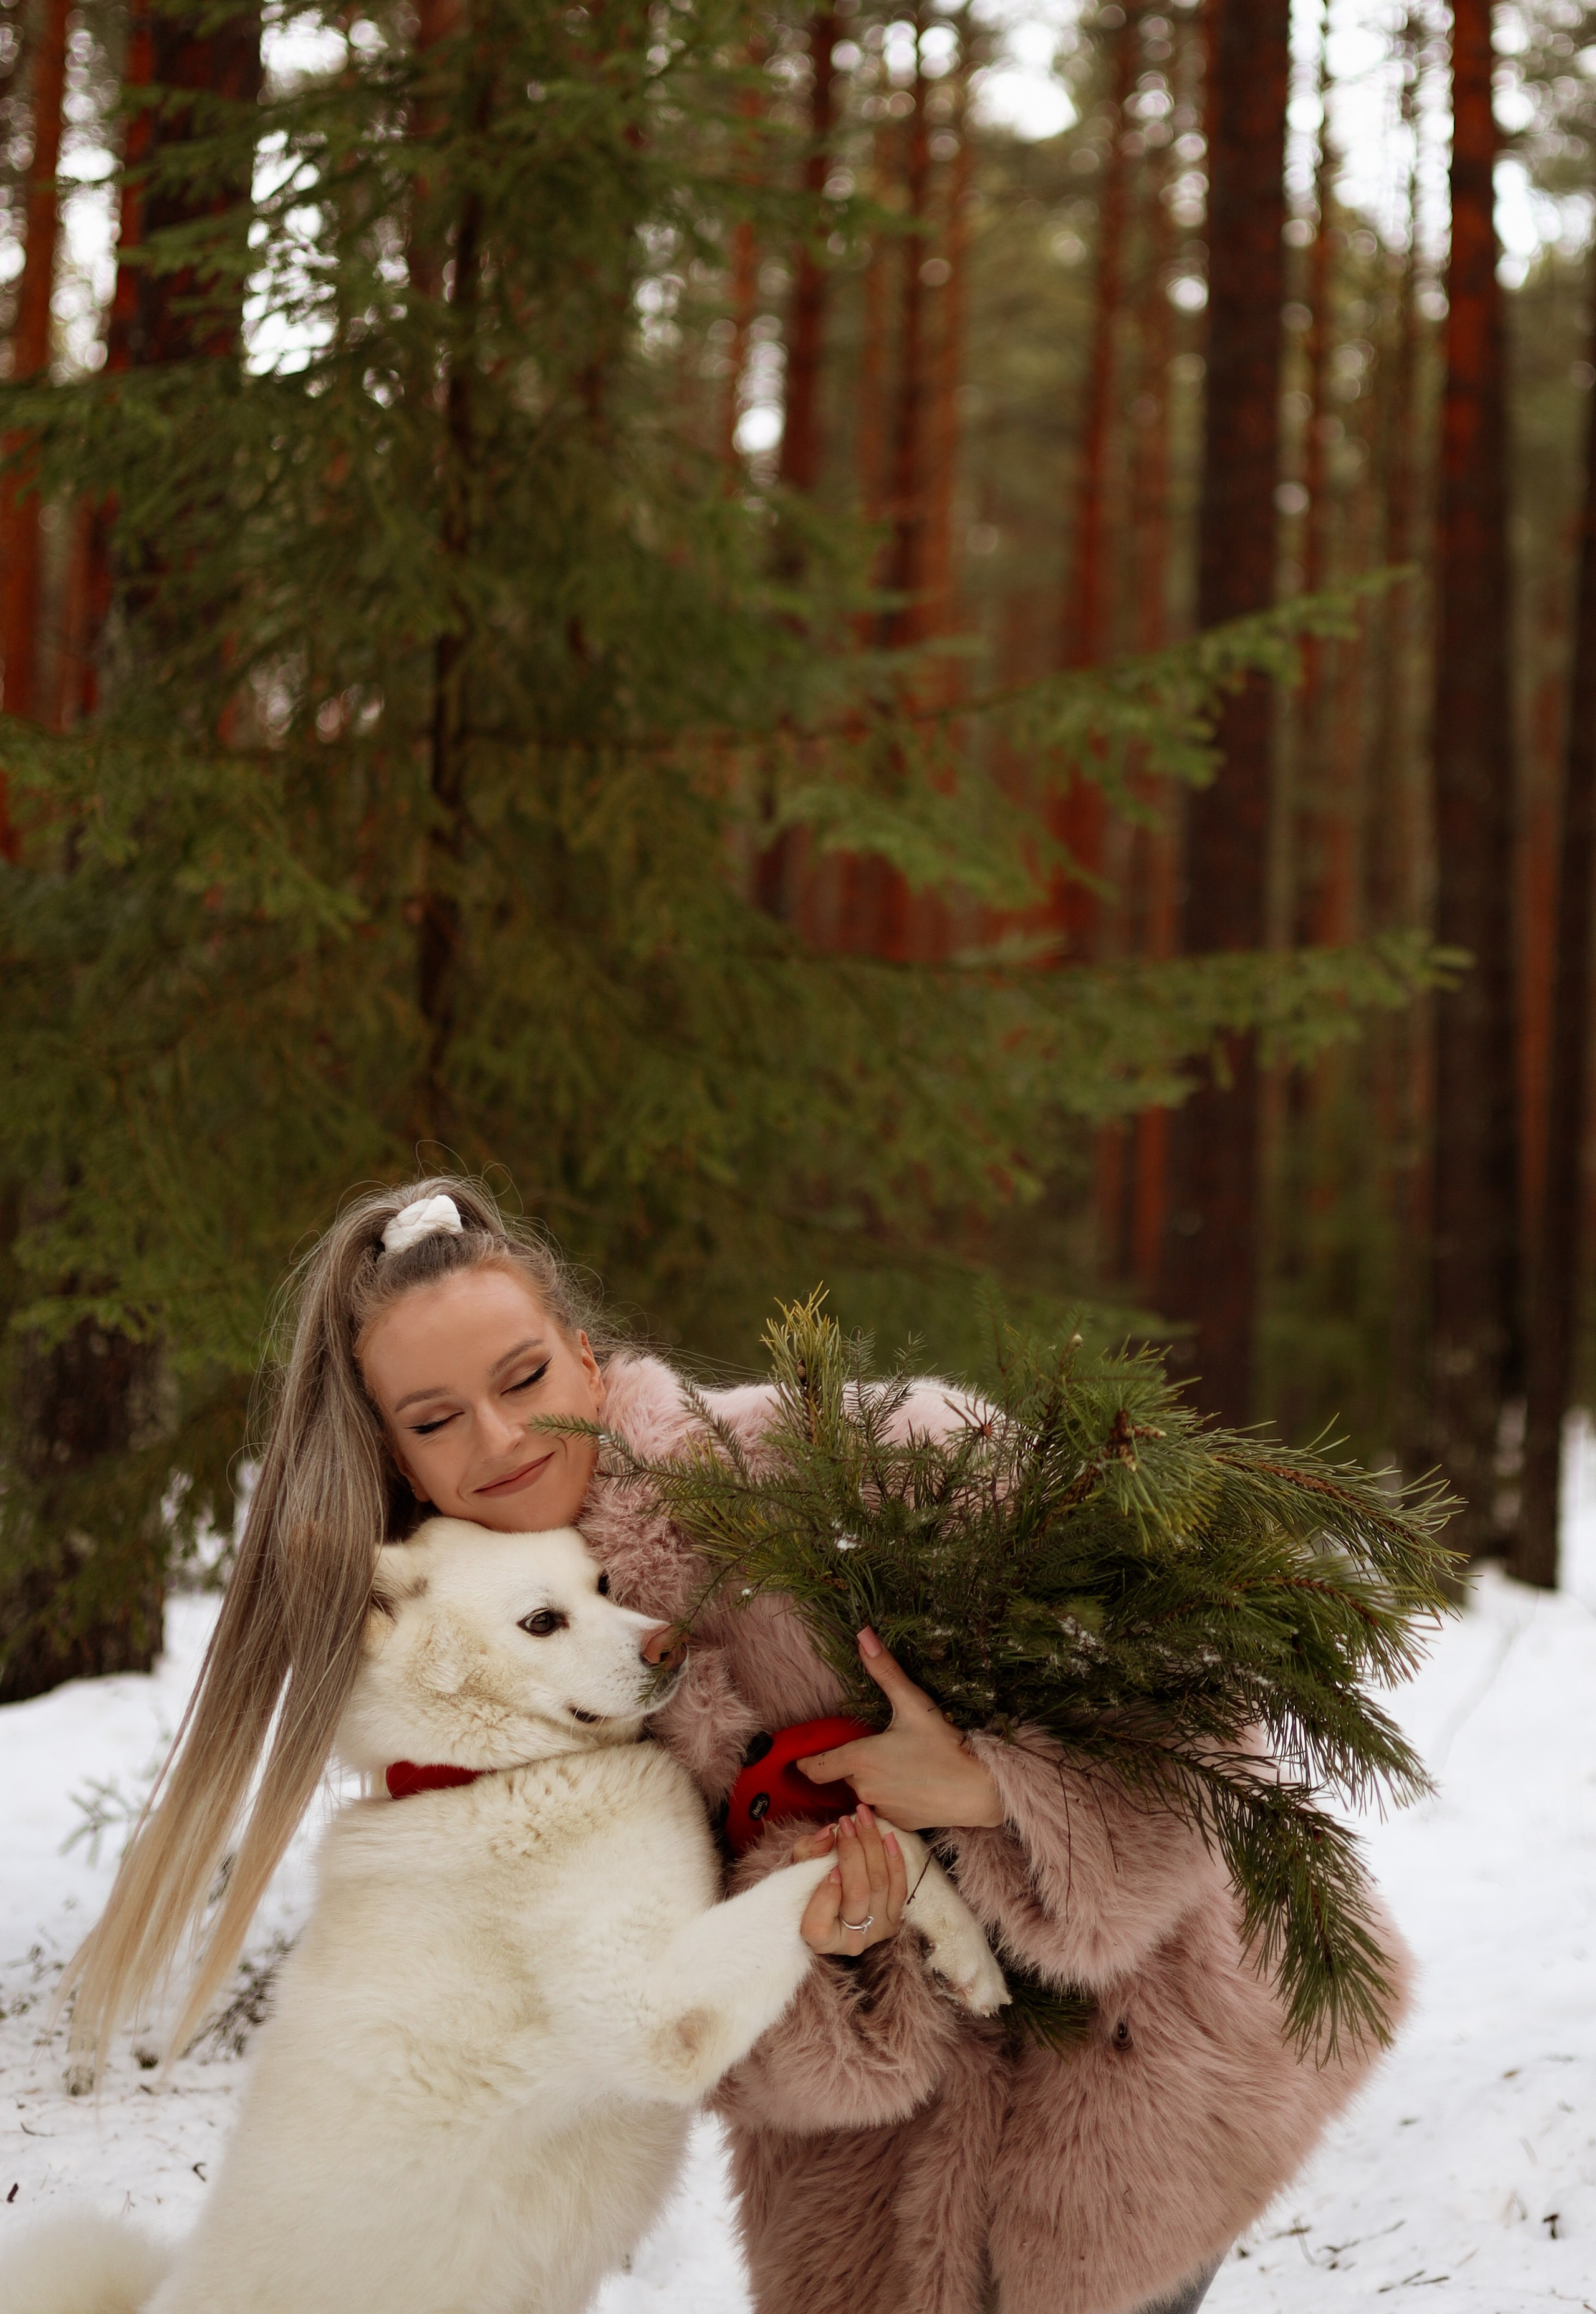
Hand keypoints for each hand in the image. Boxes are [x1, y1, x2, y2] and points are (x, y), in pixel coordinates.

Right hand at [792, 1806, 907, 1956]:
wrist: (837, 1898)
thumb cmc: (811, 1884)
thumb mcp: (800, 1868)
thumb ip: (808, 1852)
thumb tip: (829, 1834)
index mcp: (820, 1939)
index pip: (818, 1925)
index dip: (826, 1896)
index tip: (829, 1868)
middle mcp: (852, 1942)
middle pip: (857, 1894)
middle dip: (853, 1853)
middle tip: (846, 1823)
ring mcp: (877, 1931)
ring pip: (880, 1885)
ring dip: (873, 1846)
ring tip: (864, 1819)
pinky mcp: (895, 1919)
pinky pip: (900, 1888)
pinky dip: (895, 1860)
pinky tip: (887, 1836)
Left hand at [796, 1629, 1005, 1831]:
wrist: (979, 1790)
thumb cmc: (945, 1747)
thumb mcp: (914, 1704)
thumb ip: (885, 1671)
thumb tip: (863, 1635)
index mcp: (860, 1760)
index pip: (814, 1768)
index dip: (805, 1762)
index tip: (803, 1757)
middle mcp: (863, 1789)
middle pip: (841, 1776)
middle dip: (850, 1763)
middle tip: (874, 1746)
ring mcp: (880, 1809)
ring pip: (862, 1792)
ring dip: (870, 1780)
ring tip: (896, 1765)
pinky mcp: (897, 1823)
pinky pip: (882, 1808)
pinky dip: (889, 1797)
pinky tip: (910, 1784)